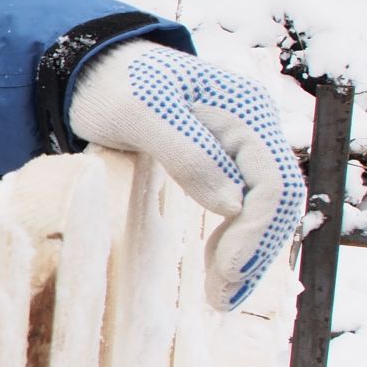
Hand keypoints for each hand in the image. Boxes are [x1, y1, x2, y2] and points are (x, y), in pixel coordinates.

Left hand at [67, 40, 306, 309]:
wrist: (88, 68)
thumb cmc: (110, 84)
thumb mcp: (140, 112)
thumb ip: (187, 152)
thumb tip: (232, 205)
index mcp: (245, 112)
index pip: (273, 184)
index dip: (254, 234)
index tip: (223, 272)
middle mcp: (254, 128)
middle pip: (278, 202)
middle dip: (255, 253)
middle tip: (222, 299)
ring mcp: (240, 146)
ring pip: (265, 209)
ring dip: (249, 254)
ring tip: (222, 297)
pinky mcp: (221, 161)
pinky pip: (245, 206)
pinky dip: (236, 240)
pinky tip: (218, 269)